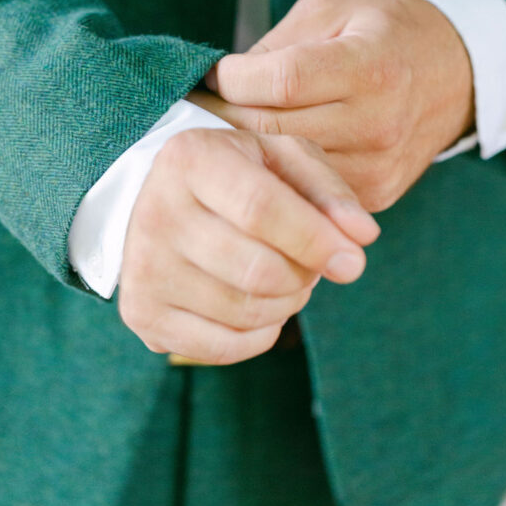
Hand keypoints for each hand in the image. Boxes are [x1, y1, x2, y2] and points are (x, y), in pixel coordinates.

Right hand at [118, 126, 379, 364]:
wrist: (161, 198)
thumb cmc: (239, 174)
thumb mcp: (283, 159)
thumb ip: (329, 191)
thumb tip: (363, 238)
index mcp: (190, 159)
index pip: (261, 209)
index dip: (315, 240)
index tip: (353, 261)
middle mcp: (155, 212)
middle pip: (258, 270)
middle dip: (304, 275)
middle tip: (310, 263)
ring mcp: (143, 267)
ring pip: (246, 312)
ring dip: (287, 303)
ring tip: (284, 276)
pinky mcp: (142, 314)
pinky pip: (225, 347)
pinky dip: (260, 333)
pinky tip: (259, 303)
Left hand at [189, 0, 474, 213]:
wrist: (457, 74)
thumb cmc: (387, 32)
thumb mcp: (333, 11)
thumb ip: (277, 45)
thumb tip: (223, 82)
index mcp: (370, 65)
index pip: (282, 81)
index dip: (234, 78)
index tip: (213, 72)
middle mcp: (378, 121)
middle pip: (273, 130)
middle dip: (224, 117)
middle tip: (192, 107)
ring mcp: (378, 166)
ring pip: (283, 169)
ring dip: (243, 152)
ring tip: (217, 133)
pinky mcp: (376, 194)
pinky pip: (307, 191)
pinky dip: (276, 174)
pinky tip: (258, 157)